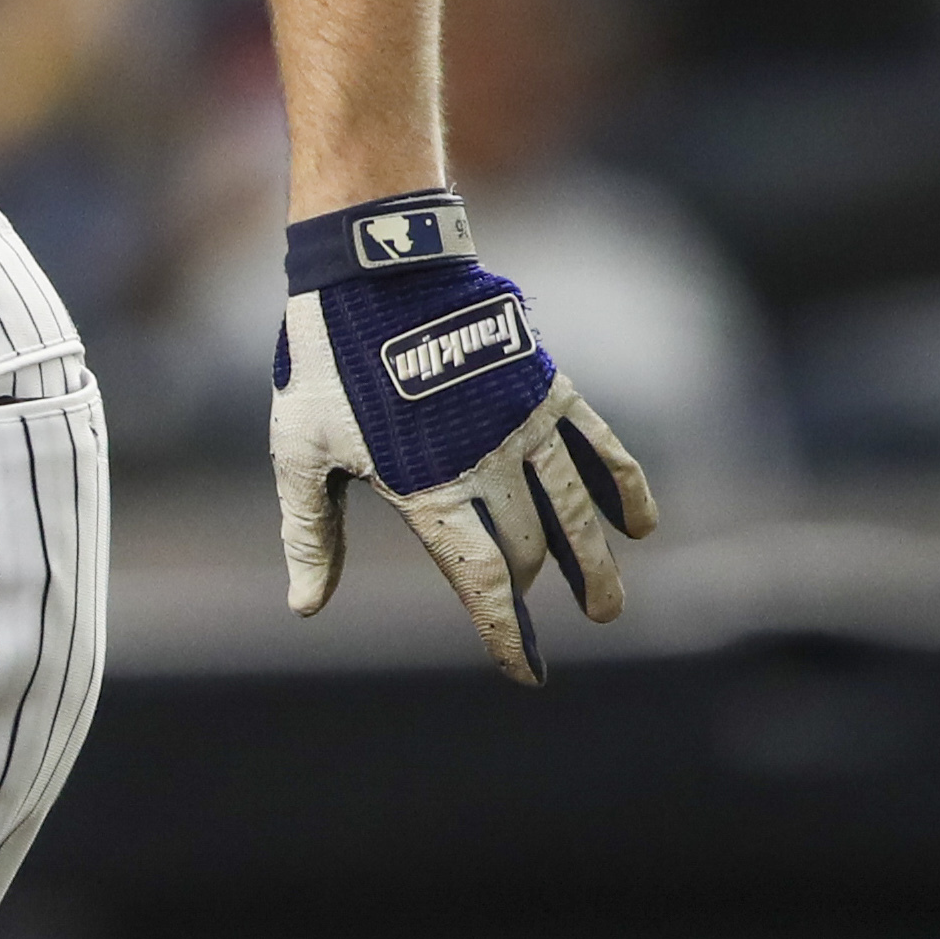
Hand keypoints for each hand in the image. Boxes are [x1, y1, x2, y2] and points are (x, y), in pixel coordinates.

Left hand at [270, 189, 657, 684]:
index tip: (524, 671)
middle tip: (540, 613)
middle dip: (534, 588)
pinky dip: (624, 486)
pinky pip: (598, 445)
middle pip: (528, 547)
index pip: (482, 580)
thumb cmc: (326, 361)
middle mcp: (486, 463)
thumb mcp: (299, 447)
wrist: (374, 267)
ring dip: (596, 563)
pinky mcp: (545, 385)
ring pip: (575, 511)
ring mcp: (522, 423)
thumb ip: (310, 530)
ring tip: (606, 608)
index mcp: (427, 487)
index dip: (506, 631)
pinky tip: (640, 525)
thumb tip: (306, 606)